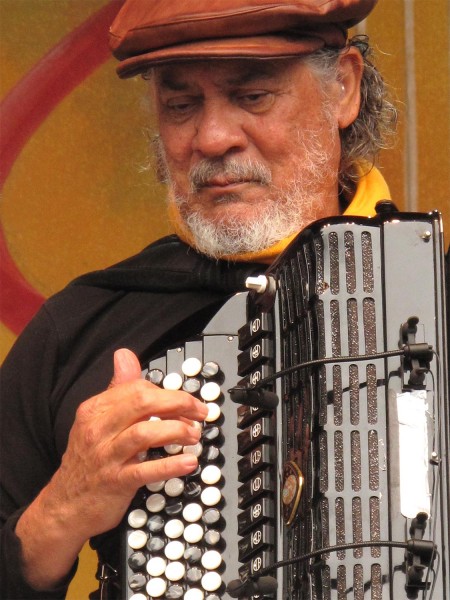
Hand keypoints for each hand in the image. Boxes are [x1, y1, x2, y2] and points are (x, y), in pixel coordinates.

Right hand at [15, 348, 207, 588]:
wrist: (65, 505)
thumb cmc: (88, 459)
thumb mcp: (97, 419)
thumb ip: (118, 388)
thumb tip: (125, 355)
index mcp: (96, 409)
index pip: (137, 388)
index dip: (168, 392)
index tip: (187, 403)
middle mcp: (99, 429)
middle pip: (142, 403)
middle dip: (178, 403)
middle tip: (199, 412)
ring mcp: (106, 456)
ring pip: (144, 433)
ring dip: (176, 431)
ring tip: (194, 435)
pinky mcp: (115, 483)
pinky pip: (145, 470)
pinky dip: (170, 465)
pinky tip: (188, 463)